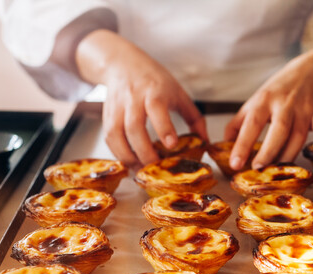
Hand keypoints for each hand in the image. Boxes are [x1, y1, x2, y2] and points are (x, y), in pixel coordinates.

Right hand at [76, 30, 206, 166]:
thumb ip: (194, 117)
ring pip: (116, 134)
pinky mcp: (107, 115)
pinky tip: (129, 162)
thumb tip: (205, 142)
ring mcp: (118, 106)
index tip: (171, 145)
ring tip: (141, 170)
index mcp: (155, 91)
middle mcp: (134, 98)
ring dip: (128, 156)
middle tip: (156, 167)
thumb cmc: (154, 80)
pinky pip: (108, 137)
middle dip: (144, 151)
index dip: (164, 128)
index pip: (157, 108)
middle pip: (134, 127)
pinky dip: (117, 153)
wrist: (123, 63)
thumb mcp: (179, 93)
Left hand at [225, 38, 312, 169]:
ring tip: (278, 169)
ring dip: (288, 154)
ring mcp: (303, 108)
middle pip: (278, 130)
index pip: (251, 124)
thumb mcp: (256, 100)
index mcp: (264, 101)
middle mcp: (284, 104)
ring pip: (298, 135)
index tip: (235, 163)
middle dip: (268, 151)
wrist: (310, 71)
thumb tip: (224, 144)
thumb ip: (239, 123)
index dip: (242, 145)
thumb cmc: (279, 90)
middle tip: (258, 168)